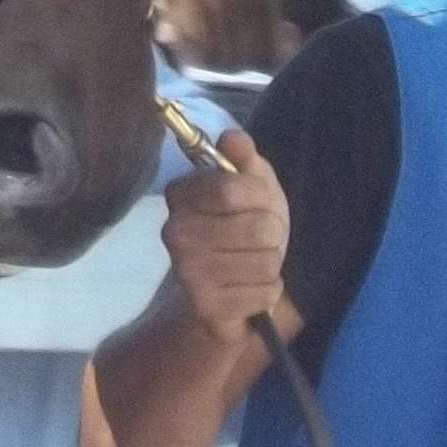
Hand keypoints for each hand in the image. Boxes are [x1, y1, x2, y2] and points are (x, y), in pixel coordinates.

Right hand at [161, 131, 289, 340]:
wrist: (226, 288)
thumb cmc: (243, 227)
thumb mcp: (252, 184)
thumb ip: (243, 156)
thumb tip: (233, 139)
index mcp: (181, 194)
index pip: (233, 189)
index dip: (259, 195)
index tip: (253, 202)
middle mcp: (174, 232)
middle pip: (259, 227)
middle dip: (271, 232)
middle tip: (255, 238)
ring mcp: (187, 272)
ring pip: (267, 261)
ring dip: (270, 263)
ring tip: (252, 262)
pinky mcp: (206, 307)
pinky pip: (266, 292)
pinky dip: (268, 291)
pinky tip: (249, 288)